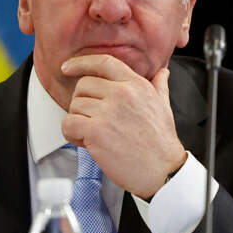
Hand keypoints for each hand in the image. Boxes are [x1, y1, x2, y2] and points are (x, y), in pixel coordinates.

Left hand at [60, 54, 186, 198]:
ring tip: (93, 133)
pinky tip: (84, 141)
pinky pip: (68, 123)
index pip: (103, 62)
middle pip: (84, 85)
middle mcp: (122, 94)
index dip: (81, 63)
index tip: (68, 67)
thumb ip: (159, 86)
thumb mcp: (164, 106)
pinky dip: (71, 133)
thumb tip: (162, 72)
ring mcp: (108, 112)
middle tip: (91, 117)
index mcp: (136, 85)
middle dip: (82, 101)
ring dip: (78, 120)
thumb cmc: (161, 143)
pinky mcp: (96, 131)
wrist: (163, 170)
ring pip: (74, 105)